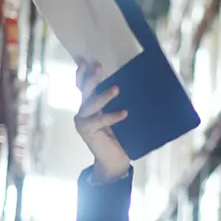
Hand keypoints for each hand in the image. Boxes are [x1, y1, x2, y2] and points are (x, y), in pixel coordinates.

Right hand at [74, 60, 129, 180]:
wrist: (115, 161)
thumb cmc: (120, 137)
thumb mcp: (119, 116)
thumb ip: (121, 102)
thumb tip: (137, 83)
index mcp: (90, 105)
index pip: (83, 85)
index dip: (82, 72)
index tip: (85, 59)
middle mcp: (83, 111)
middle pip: (85, 90)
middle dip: (92, 77)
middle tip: (99, 66)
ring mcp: (83, 121)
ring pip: (90, 103)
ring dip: (103, 95)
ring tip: (116, 88)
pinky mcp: (87, 131)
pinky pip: (99, 120)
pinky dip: (112, 116)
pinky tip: (124, 113)